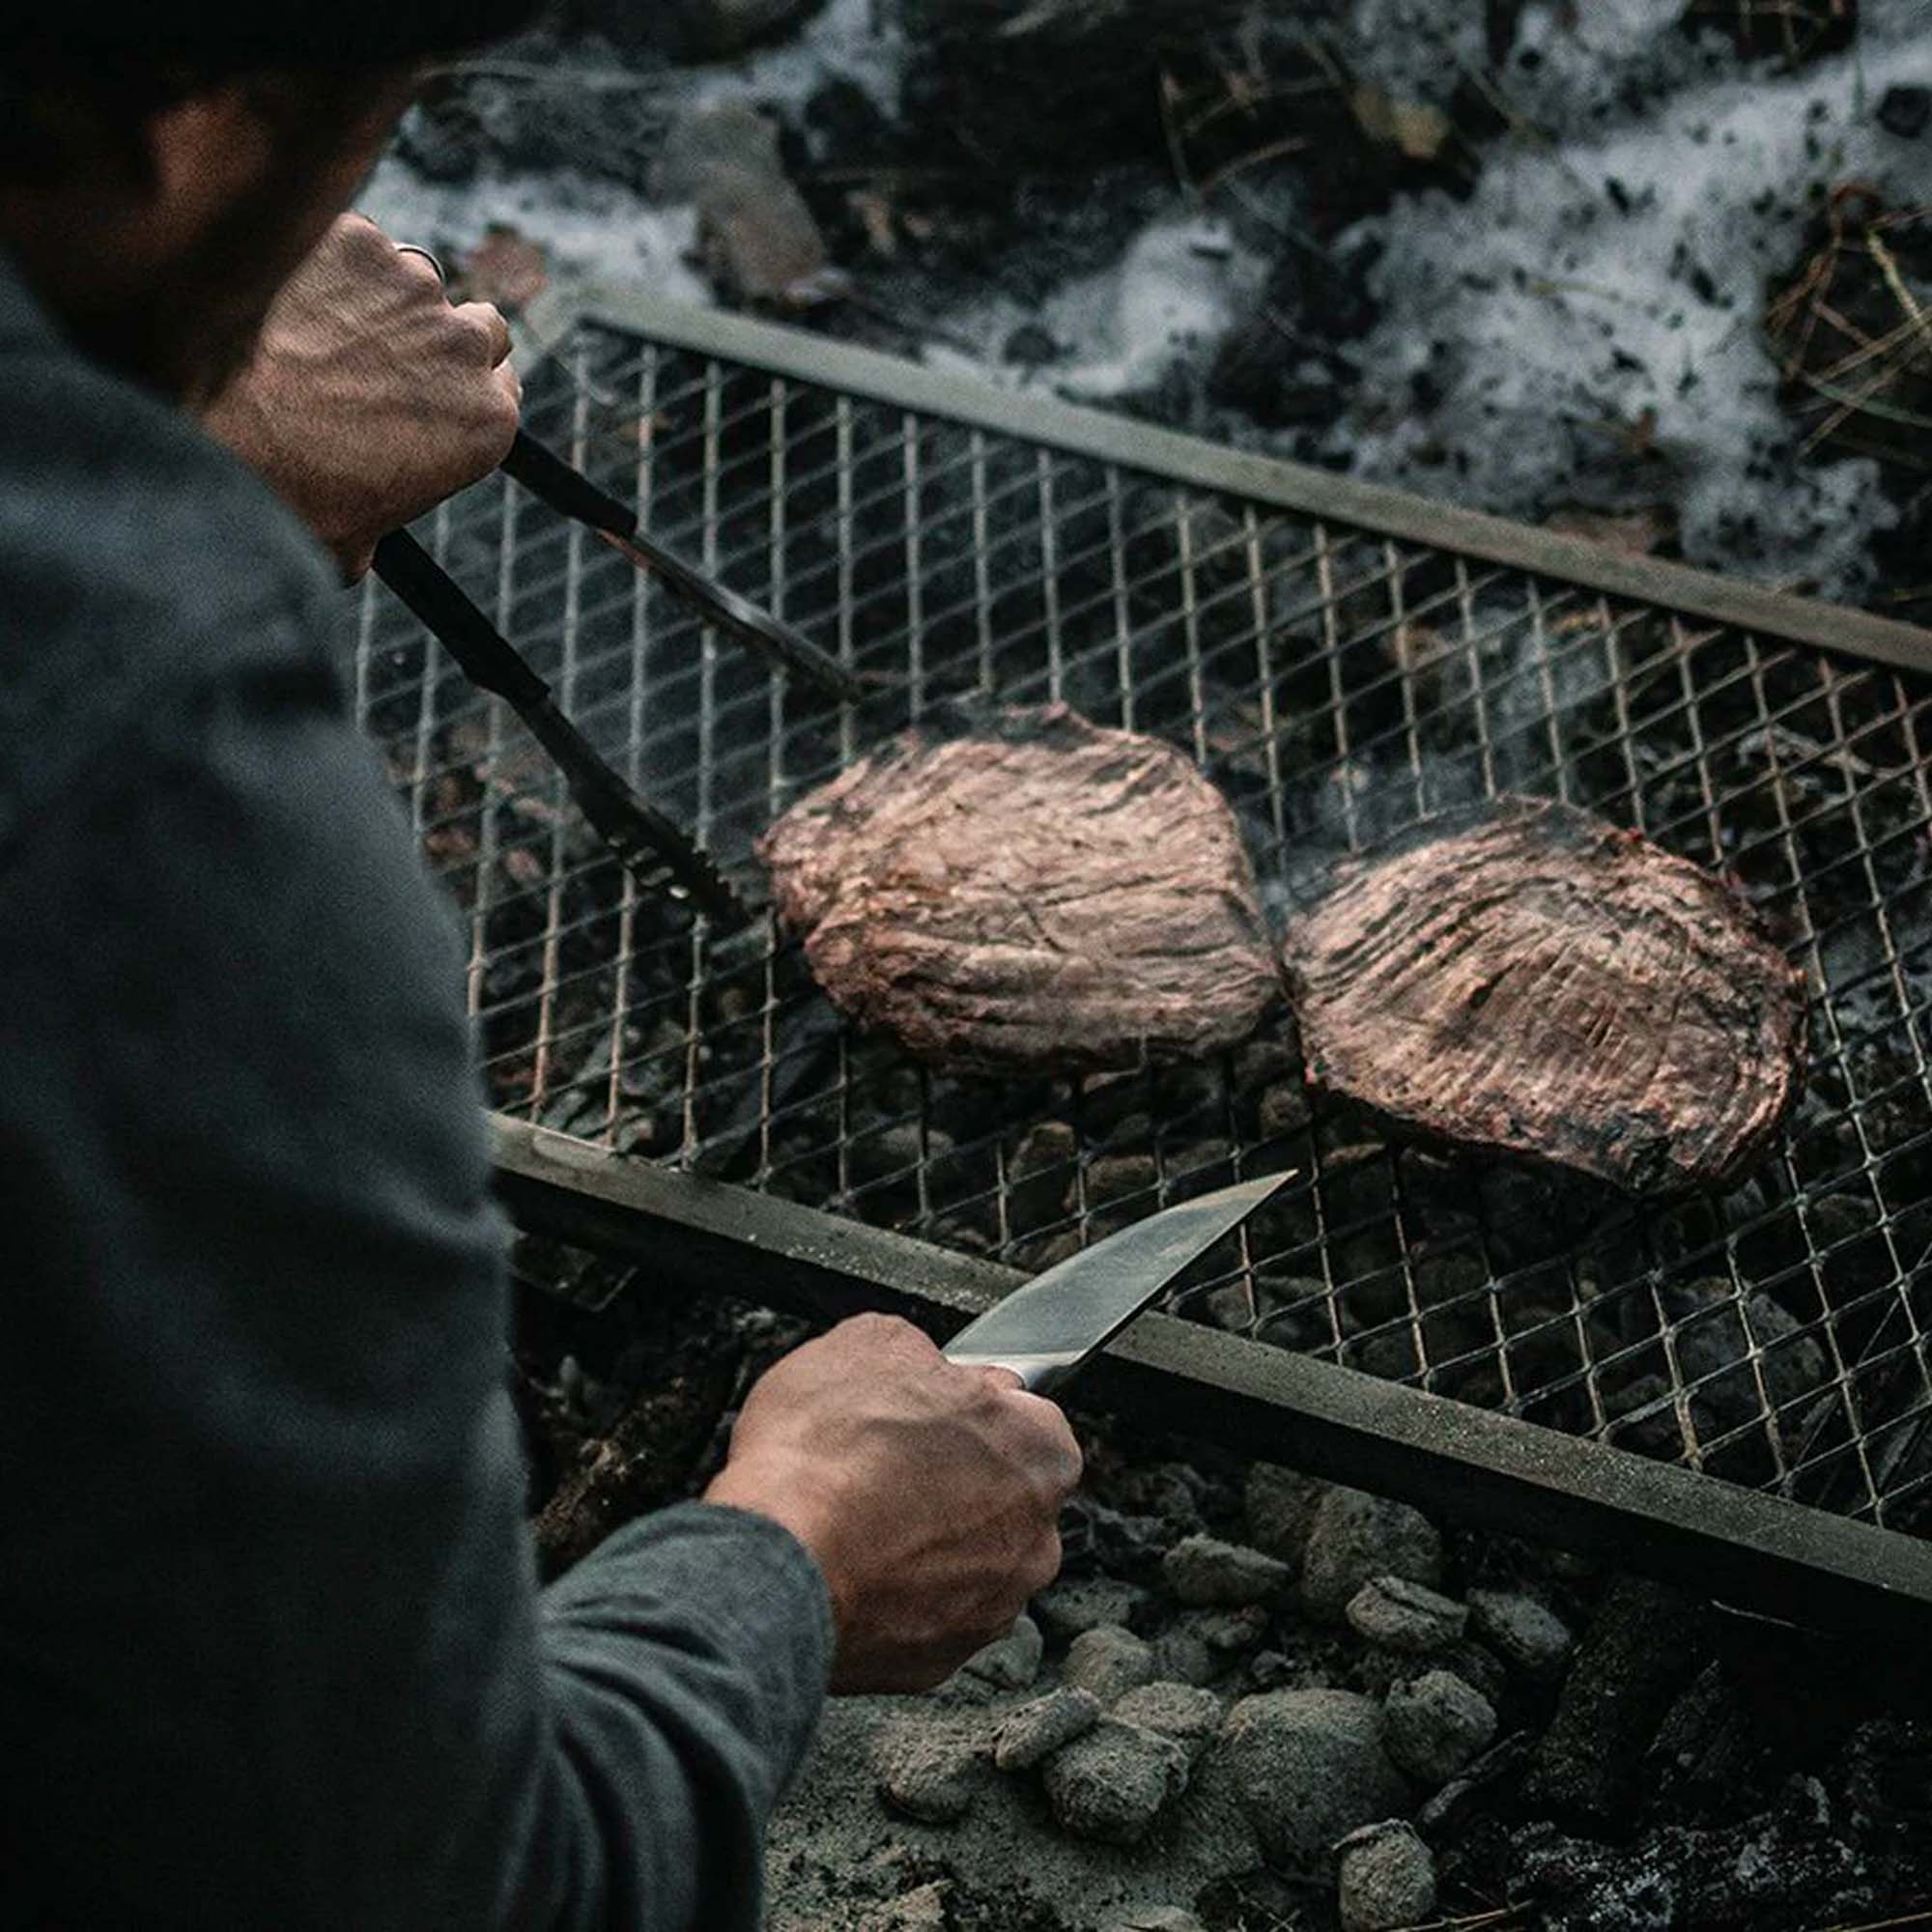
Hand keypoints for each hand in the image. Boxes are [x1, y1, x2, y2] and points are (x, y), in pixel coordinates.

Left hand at [201, 214, 521, 579]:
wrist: (203, 423)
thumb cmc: (284, 496)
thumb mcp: (357, 543)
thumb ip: (388, 510)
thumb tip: (360, 526)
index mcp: (485, 423)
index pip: (503, 385)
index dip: (463, 388)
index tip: (427, 393)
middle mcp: (462, 347)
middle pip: (478, 326)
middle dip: (438, 339)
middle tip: (379, 361)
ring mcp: (409, 284)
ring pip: (412, 278)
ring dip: (380, 299)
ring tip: (317, 329)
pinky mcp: (352, 239)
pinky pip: (352, 243)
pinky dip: (327, 262)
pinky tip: (286, 297)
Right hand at [705, 1313, 1081, 1693]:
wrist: (776, 1564)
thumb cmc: (826, 1452)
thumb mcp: (867, 1344)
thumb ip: (920, 1352)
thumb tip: (921, 1366)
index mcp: (1040, 1448)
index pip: (1022, 1414)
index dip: (963, 1407)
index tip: (921, 1412)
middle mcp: (1038, 1536)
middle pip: (1000, 1494)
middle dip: (950, 1480)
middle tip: (881, 1466)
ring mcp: (994, 1607)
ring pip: (965, 1559)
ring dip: (923, 1542)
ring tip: (856, 1521)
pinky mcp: (944, 1659)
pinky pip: (925, 1615)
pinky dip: (894, 1596)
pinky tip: (848, 1569)